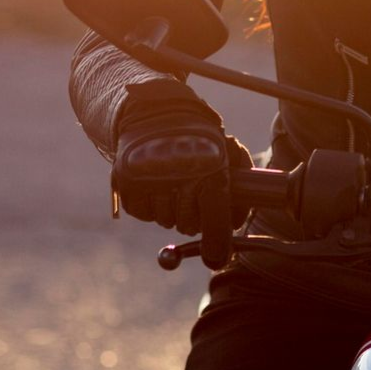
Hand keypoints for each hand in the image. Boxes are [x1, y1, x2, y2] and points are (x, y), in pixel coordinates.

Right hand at [113, 81, 249, 267]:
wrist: (156, 112)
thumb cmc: (200, 137)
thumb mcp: (228, 149)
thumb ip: (243, 181)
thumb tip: (238, 221)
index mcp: (210, 168)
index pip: (215, 218)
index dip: (217, 243)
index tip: (217, 257)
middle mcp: (179, 176)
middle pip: (189, 226)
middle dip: (195, 218)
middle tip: (195, 199)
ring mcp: (151, 180)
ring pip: (165, 220)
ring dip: (172, 210)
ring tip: (174, 182)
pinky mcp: (127, 184)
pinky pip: (144, 213)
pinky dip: (150, 205)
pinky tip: (156, 183)